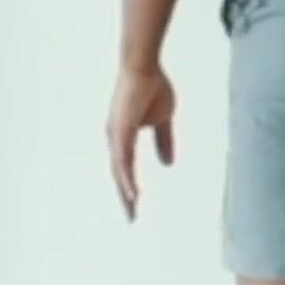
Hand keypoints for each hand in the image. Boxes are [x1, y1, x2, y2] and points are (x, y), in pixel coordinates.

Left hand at [105, 66, 175, 220]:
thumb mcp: (163, 119)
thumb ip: (164, 140)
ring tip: (133, 211)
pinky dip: (127, 179)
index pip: (126, 167)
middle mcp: (116, 139)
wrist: (144, 68)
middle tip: (132, 216)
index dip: (130, 184)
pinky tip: (133, 193)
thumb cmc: (152, 87)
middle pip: (119, 174)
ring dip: (126, 192)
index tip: (136, 202)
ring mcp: (116, 136)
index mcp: (124, 136)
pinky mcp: (120, 132)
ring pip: (120, 171)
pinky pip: (123, 161)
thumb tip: (168, 163)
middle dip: (126, 195)